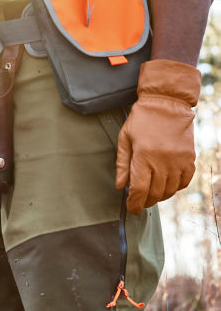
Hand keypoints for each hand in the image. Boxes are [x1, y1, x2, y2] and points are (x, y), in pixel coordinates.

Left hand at [115, 59, 200, 213]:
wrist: (167, 103)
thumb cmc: (142, 119)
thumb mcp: (125, 138)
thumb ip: (122, 163)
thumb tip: (120, 186)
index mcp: (143, 156)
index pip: (139, 190)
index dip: (134, 203)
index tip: (131, 208)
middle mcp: (162, 161)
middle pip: (154, 193)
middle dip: (145, 201)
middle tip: (139, 201)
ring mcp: (178, 162)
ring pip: (169, 191)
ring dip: (159, 196)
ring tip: (151, 193)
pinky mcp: (189, 160)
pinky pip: (184, 183)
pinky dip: (175, 188)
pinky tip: (166, 184)